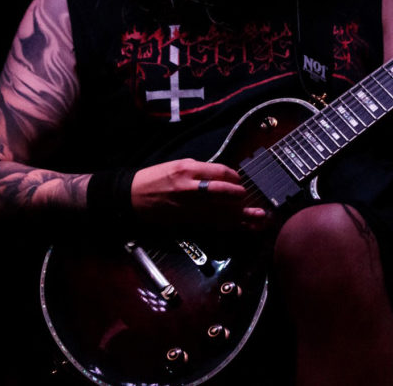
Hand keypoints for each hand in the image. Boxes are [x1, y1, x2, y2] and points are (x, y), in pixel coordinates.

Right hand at [130, 158, 268, 230]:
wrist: (132, 195)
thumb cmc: (156, 177)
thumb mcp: (178, 164)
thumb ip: (201, 170)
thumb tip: (224, 176)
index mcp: (188, 170)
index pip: (220, 173)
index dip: (234, 177)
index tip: (239, 180)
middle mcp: (189, 188)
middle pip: (222, 193)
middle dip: (238, 197)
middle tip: (247, 198)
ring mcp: (188, 207)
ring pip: (219, 212)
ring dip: (241, 216)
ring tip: (259, 218)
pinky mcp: (185, 220)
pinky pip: (211, 223)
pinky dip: (227, 225)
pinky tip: (241, 227)